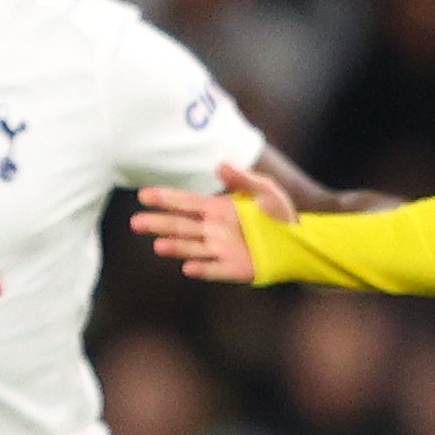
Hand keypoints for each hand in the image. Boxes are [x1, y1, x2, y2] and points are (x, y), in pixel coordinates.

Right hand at [130, 163, 281, 281]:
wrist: (299, 241)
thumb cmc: (280, 213)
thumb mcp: (265, 190)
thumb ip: (242, 179)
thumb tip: (219, 165)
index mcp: (217, 209)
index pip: (185, 203)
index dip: (165, 198)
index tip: (143, 195)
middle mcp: (213, 230)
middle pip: (180, 226)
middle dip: (158, 223)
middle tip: (136, 222)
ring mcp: (221, 250)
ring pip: (192, 248)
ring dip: (175, 247)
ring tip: (158, 245)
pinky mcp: (233, 269)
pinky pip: (214, 269)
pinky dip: (202, 269)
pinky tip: (188, 268)